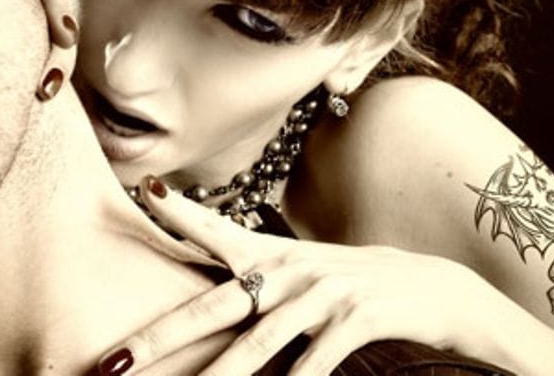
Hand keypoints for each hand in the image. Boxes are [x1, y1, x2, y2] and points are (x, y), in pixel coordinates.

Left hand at [101, 177, 502, 374]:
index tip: (140, 194)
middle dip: (160, 337)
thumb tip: (212, 296)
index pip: (216, 231)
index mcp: (274, 255)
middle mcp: (292, 268)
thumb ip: (259, 281)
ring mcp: (325, 292)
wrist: (439, 291)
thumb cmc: (358, 288)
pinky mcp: (360, 317)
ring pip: (257, 343)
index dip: (179, 214)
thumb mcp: (306, 276)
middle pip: (214, 305)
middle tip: (114, 362)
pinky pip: (315, 362)